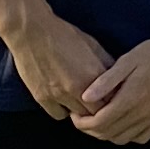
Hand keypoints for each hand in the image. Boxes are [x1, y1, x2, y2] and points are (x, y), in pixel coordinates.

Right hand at [0, 0, 118, 122]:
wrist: (31, 31)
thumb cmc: (64, 34)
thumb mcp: (92, 44)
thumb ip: (106, 63)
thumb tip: (118, 77)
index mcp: (93, 73)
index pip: (113, 100)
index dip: (114, 100)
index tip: (112, 97)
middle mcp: (78, 88)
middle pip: (97, 113)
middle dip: (100, 110)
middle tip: (98, 103)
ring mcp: (59, 94)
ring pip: (78, 117)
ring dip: (82, 112)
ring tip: (81, 102)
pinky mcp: (42, 97)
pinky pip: (58, 115)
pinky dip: (63, 110)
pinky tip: (64, 101)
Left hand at [74, 22, 149, 146]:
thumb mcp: (127, 60)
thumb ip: (105, 81)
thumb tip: (85, 97)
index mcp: (131, 99)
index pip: (99, 123)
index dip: (82, 124)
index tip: (75, 115)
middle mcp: (142, 113)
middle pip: (108, 134)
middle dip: (90, 130)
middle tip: (83, 118)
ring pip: (122, 139)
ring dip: (107, 133)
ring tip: (100, 120)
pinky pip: (140, 137)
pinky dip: (126, 135)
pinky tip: (122, 123)